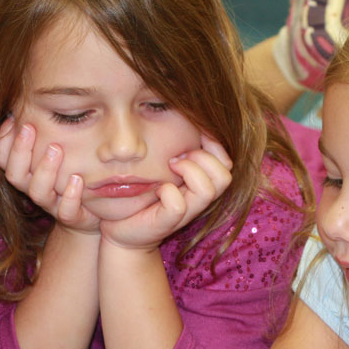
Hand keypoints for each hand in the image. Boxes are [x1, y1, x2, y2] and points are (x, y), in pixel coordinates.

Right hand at [0, 117, 100, 232]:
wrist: (92, 210)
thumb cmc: (71, 172)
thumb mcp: (55, 149)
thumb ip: (42, 130)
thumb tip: (28, 99)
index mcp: (26, 172)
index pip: (3, 158)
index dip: (3, 141)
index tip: (12, 118)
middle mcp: (34, 187)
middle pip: (15, 174)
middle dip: (20, 151)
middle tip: (30, 127)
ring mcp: (52, 204)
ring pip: (38, 192)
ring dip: (45, 170)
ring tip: (56, 149)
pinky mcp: (73, 217)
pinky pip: (66, 211)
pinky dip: (70, 196)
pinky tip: (77, 179)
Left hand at [99, 135, 232, 250]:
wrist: (122, 229)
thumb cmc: (143, 194)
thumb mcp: (163, 168)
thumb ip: (178, 150)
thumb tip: (186, 119)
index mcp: (201, 183)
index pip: (226, 161)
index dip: (215, 144)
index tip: (194, 133)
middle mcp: (197, 199)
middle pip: (225, 176)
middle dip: (204, 158)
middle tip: (178, 156)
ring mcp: (185, 213)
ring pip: (208, 190)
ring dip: (189, 171)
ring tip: (170, 166)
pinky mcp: (166, 223)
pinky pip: (177, 205)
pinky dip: (168, 192)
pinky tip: (158, 190)